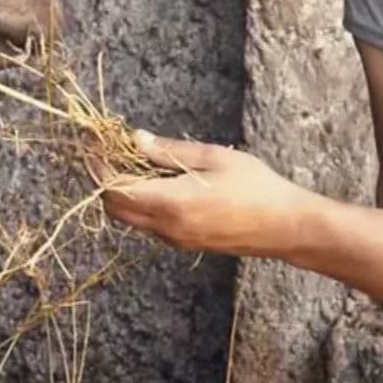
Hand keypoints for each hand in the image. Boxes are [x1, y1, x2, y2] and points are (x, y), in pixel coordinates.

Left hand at [99, 131, 321, 257]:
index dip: (98, 165)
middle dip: (105, 179)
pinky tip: (156, 181)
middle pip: (114, 207)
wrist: (286, 227)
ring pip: (130, 218)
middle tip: (110, 150)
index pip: (113, 188)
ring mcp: (174, 240)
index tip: (96, 142)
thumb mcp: (212, 158)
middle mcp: (165, 227)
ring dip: (123, 192)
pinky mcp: (185, 243)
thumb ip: (168, 151)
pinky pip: (149, 225)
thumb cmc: (256, 187)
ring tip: (134, 161)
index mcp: (169, 203)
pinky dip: (141, 203)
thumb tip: (135, 139)